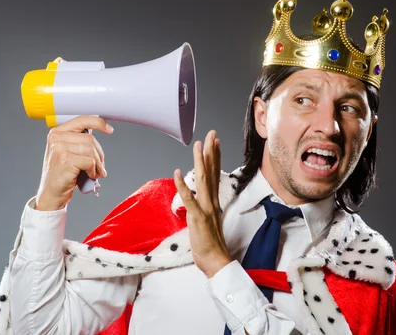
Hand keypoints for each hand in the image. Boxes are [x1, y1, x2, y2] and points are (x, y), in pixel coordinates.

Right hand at [35, 115, 113, 210]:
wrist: (51, 193)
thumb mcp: (67, 152)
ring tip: (96, 172)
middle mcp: (56, 138)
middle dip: (99, 154)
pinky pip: (90, 161)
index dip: (98, 123)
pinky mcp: (65, 160)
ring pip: (91, 150)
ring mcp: (59, 148)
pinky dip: (94, 170)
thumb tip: (100, 131)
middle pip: (90, 139)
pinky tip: (90, 175)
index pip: (82, 120)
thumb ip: (78, 140)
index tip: (109, 129)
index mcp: (57, 132)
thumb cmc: (62, 174)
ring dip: (98, 164)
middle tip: (100, 166)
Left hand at [174, 130, 231, 278]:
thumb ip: (205, 208)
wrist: (217, 261)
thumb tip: (200, 199)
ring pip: (203, 180)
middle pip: (212, 172)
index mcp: (213, 202)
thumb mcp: (208, 221)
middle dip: (210, 151)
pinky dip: (183, 185)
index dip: (215, 157)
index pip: (215, 174)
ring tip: (198, 145)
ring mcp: (205, 209)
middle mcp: (211, 202)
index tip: (215, 142)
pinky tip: (178, 172)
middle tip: (211, 133)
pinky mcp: (198, 218)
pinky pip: (189, 199)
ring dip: (200, 161)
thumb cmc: (211, 244)